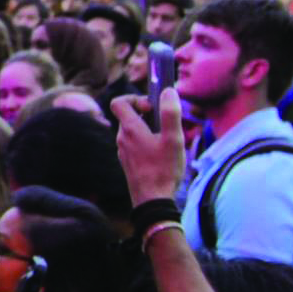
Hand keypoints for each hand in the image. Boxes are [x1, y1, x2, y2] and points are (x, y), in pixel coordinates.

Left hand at [111, 87, 185, 206]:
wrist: (152, 201)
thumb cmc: (163, 170)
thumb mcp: (173, 139)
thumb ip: (170, 113)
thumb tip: (168, 91)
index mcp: (130, 129)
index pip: (119, 102)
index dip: (135, 98)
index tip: (152, 107)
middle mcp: (122, 139)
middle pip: (128, 115)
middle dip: (146, 113)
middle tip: (165, 123)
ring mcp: (123, 152)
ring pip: (133, 130)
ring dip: (148, 128)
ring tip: (166, 140)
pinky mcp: (128, 162)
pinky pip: (134, 144)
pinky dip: (146, 142)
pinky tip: (161, 154)